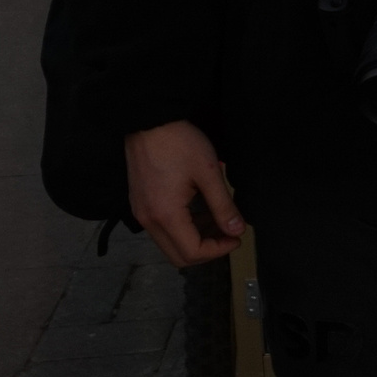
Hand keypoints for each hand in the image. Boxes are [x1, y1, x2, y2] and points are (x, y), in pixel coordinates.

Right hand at [125, 120, 244, 265]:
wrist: (149, 120)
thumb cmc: (179, 142)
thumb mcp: (209, 173)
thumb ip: (223, 206)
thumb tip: (236, 229)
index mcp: (165, 215)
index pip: (192, 252)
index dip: (218, 251)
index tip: (236, 237)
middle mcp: (148, 220)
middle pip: (178, 256)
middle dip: (207, 251)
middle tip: (229, 234)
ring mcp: (141, 212)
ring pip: (169, 243)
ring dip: (195, 239)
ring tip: (219, 221)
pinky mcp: (140, 203)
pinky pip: (162, 228)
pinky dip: (183, 228)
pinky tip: (200, 211)